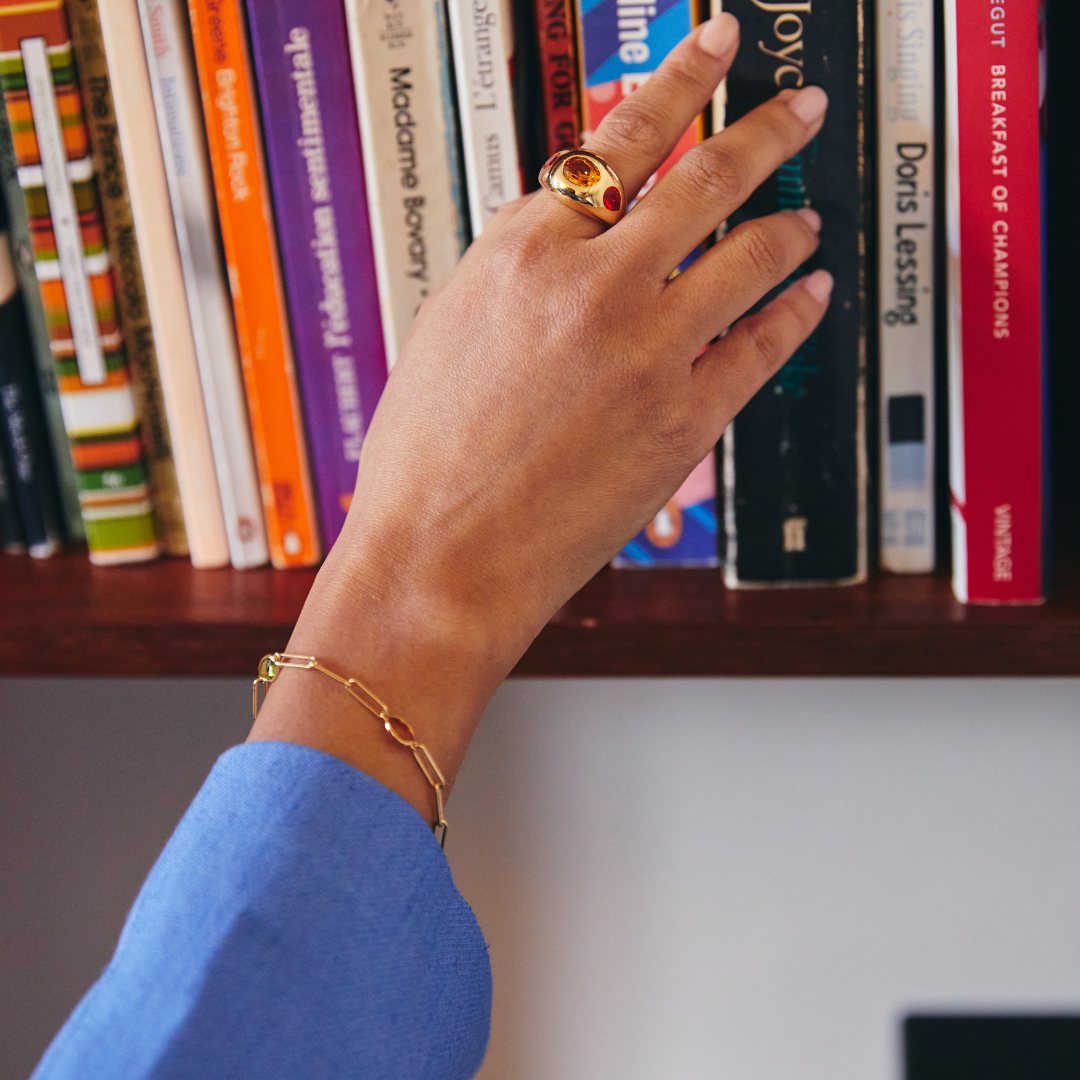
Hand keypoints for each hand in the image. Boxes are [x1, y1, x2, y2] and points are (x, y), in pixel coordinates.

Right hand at [250, 13, 830, 825]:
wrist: (441, 556)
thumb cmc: (426, 456)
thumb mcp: (453, 328)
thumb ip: (521, 268)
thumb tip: (573, 230)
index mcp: (524, 250)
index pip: (621, 139)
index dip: (682, 79)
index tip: (719, 45)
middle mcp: (596, 284)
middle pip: (708, 179)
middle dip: (768, 132)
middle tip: (803, 111)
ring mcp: (650, 349)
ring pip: (751, 255)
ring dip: (790, 227)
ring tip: (809, 220)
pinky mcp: (687, 417)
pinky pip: (765, 344)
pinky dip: (796, 312)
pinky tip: (811, 296)